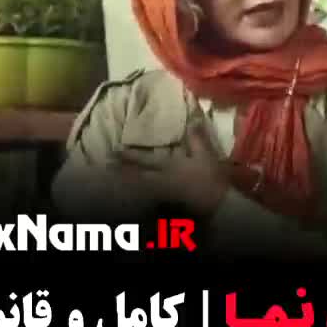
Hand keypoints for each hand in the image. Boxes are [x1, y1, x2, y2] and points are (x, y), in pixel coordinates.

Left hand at [116, 105, 232, 216]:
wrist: (219, 207)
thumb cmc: (211, 179)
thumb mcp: (207, 156)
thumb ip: (197, 139)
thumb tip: (192, 119)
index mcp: (169, 166)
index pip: (144, 160)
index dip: (128, 155)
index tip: (112, 151)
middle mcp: (161, 181)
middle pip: (137, 176)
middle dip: (122, 171)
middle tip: (106, 167)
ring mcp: (164, 196)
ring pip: (141, 188)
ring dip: (128, 184)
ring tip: (116, 181)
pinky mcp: (170, 207)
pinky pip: (150, 200)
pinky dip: (141, 197)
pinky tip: (137, 198)